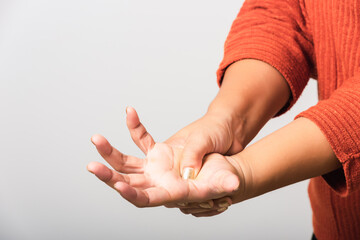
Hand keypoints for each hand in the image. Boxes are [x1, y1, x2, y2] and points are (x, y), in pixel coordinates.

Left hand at [87, 109, 243, 207]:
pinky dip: (135, 127)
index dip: (133, 195)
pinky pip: (142, 139)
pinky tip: (131, 113)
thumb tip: (232, 185)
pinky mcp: (156, 153)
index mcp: (171, 192)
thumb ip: (225, 182)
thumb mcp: (225, 178)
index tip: (118, 187)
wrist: (219, 164)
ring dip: (110, 152)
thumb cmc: (223, 175)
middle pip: (127, 182)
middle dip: (109, 177)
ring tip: (96, 138)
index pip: (147, 198)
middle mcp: (158, 182)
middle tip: (92, 167)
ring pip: (126, 163)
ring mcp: (154, 168)